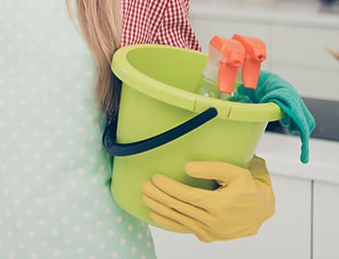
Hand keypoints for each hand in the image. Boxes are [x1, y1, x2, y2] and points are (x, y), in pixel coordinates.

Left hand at [141, 156, 274, 241]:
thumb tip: (186, 168)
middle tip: (143, 185)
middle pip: (178, 207)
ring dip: (159, 207)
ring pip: (178, 218)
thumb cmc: (249, 188)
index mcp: (220, 205)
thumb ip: (211, 167)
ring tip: (144, 196)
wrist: (262, 211)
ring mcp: (210, 232)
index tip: (155, 177)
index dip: (169, 187)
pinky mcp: (208, 236)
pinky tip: (154, 214)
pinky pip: (183, 228)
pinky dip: (167, 221)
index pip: (187, 196)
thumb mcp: (236, 172)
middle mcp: (213, 221)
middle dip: (158, 195)